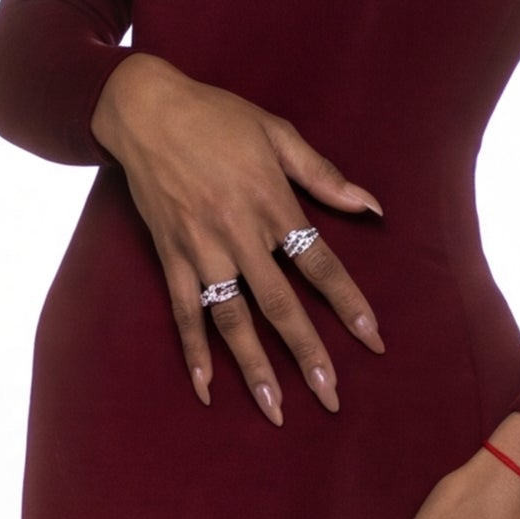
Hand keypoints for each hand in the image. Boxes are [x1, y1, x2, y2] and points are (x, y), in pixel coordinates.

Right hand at [92, 53, 384, 422]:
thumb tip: (371, 207)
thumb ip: (324, 176)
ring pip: (232, 320)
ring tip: (275, 410)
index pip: (321, 265)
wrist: (146, 108)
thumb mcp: (278, 133)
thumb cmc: (217, 116)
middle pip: (280, 305)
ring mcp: (201, 249)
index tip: (372, 339)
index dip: (349, 304)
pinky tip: (206, 388)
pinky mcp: (170, 256)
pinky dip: (193, 351)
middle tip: (331, 397)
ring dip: (254, 367)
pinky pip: (183, 312)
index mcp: (272, 203)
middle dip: (308, 355)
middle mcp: (238, 234)